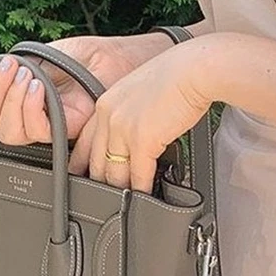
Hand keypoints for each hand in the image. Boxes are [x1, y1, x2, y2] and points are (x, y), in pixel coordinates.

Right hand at [0, 33, 173, 144]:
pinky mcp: (70, 129)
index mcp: (24, 97)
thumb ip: (15, 66)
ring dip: (10, 102)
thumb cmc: (98, 55)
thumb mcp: (51, 53)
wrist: (129, 58)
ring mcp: (51, 124)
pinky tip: (38, 89)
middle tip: (7, 71)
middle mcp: (34, 115)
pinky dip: (31, 111)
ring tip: (25, 78)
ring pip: (11, 133)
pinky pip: (38, 132)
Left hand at [68, 37, 215, 192]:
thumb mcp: (141, 91)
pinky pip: (137, 176)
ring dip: (120, 191)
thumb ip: (131, 113)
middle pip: (95, 162)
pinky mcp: (143, 141)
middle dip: (99, 183)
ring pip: (113, 173)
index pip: (85, 141)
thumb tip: (139, 132)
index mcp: (105, 103)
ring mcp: (123, 129)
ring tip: (124, 204)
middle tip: (103, 198)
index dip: (81, 163)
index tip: (81, 175)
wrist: (194, 70)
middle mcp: (108, 116)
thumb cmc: (177, 76)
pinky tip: (145, 197)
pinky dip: (141, 190)